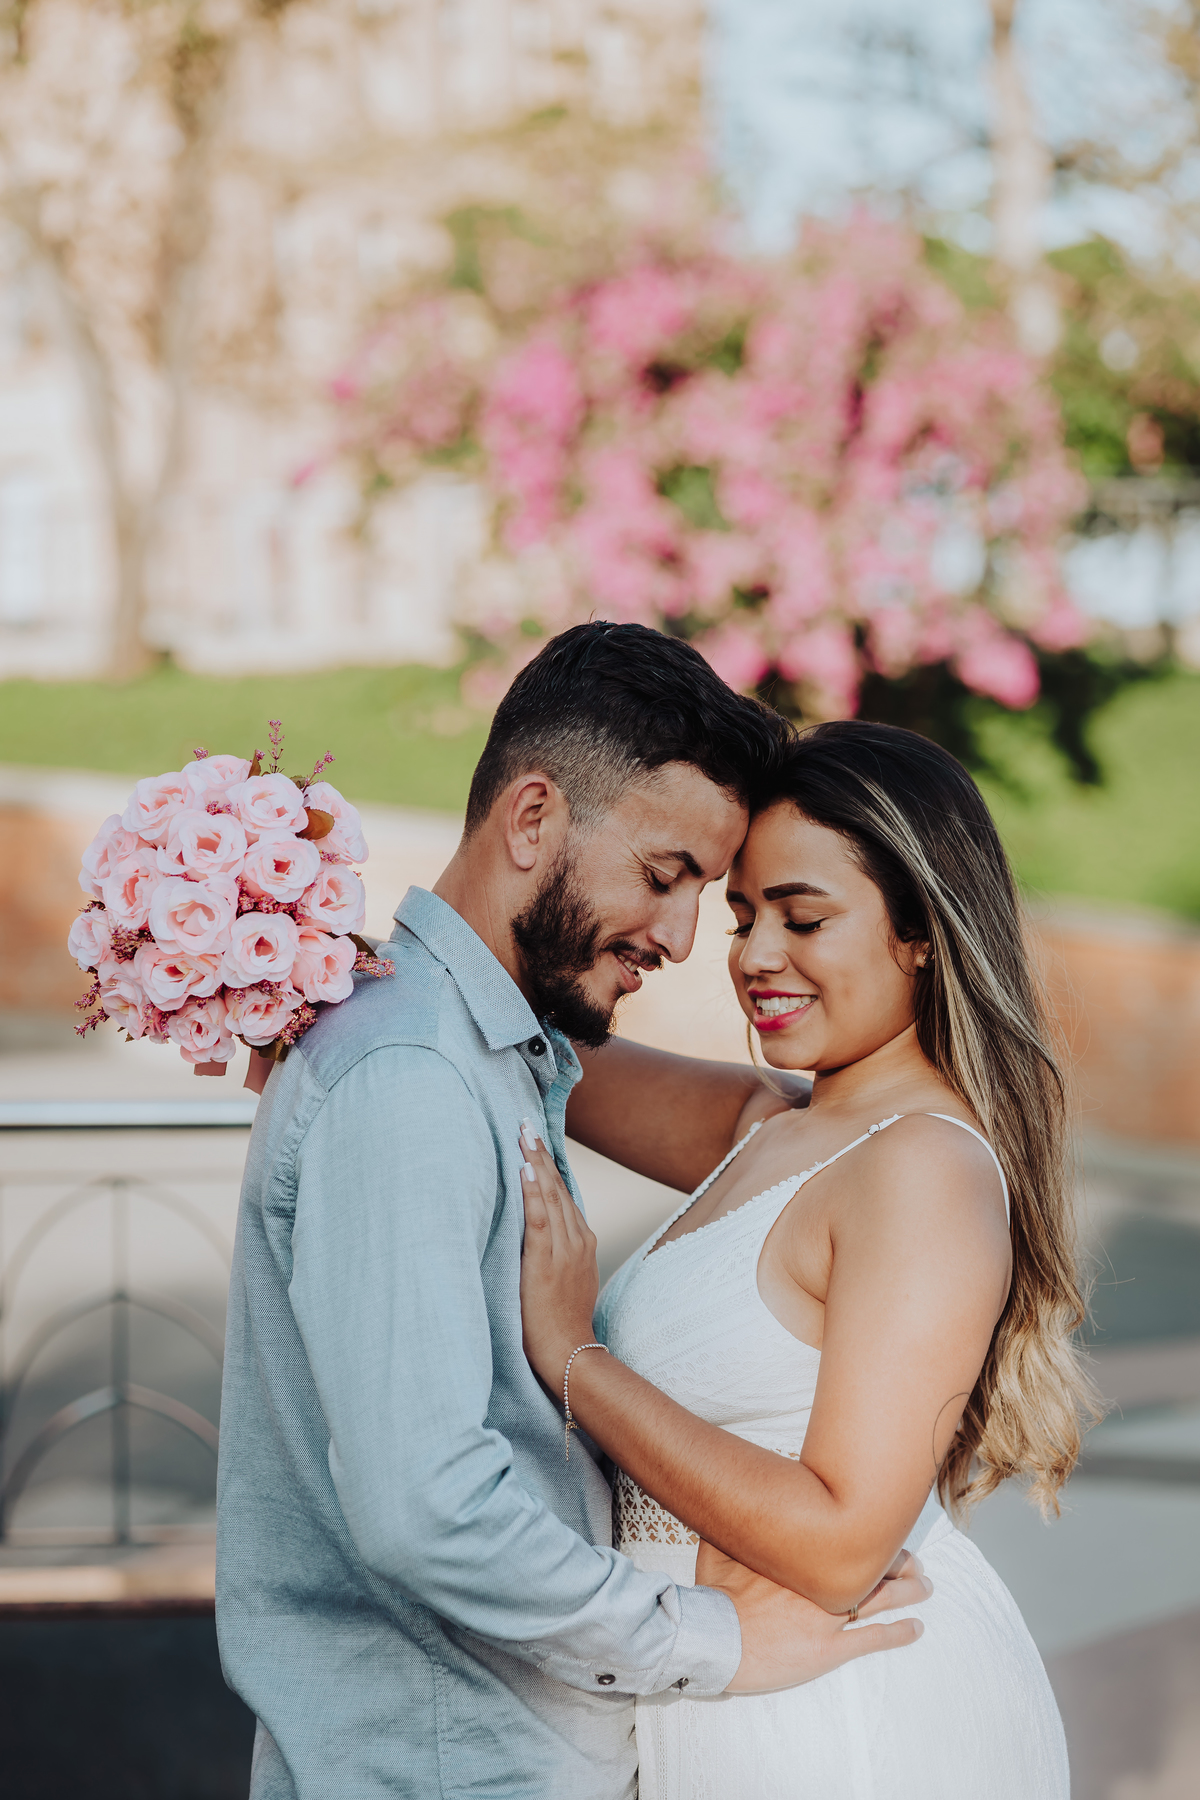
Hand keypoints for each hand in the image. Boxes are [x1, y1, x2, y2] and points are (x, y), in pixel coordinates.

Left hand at [519, 1123, 600, 1389]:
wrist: (569, 1353)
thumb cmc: (561, 1321)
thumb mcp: (569, 1278)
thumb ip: (558, 1251)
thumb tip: (540, 1232)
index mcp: (583, 1241)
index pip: (565, 1193)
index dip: (549, 1164)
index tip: (536, 1138)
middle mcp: (577, 1239)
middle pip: (558, 1186)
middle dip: (540, 1153)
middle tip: (525, 1122)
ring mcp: (563, 1249)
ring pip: (550, 1195)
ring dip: (535, 1162)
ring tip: (523, 1133)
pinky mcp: (544, 1262)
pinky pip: (539, 1219)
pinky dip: (533, 1192)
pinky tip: (524, 1169)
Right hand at [695, 1540, 929, 1691]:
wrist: (716, 1639)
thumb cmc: (716, 1594)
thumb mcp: (720, 1548)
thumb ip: (736, 1526)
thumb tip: (733, 1498)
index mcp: (803, 1554)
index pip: (851, 1535)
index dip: (875, 1533)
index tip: (887, 1529)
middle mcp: (823, 1580)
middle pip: (876, 1564)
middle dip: (901, 1560)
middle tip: (915, 1561)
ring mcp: (829, 1617)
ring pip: (883, 1599)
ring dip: (910, 1592)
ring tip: (926, 1587)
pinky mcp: (829, 1649)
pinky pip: (873, 1639)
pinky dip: (899, 1634)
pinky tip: (916, 1629)